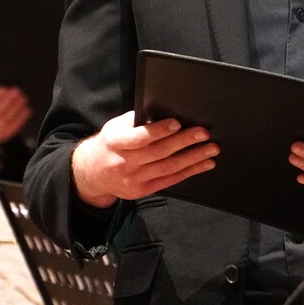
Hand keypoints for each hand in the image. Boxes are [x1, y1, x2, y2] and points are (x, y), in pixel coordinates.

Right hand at [71, 111, 218, 208]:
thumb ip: (137, 121)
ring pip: (168, 167)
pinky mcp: (142, 190)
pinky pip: (170, 180)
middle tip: (203, 133)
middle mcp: (124, 162)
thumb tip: (163, 114)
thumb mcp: (115, 127)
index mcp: (115, 142)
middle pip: (159, 152)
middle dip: (184, 141)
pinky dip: (189, 172)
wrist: (93, 171)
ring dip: (193, 158)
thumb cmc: (110, 144)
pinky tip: (203, 164)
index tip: (177, 123)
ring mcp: (133, 179)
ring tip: (211, 149)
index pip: (139, 137)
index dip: (159, 130)